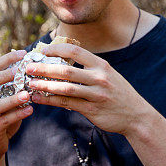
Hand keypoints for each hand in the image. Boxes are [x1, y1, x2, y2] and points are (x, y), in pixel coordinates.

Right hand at [0, 49, 33, 161]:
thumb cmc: (1, 121)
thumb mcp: (6, 103)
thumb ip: (14, 90)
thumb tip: (33, 71)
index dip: (7, 60)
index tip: (23, 53)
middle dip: (3, 75)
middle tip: (20, 71)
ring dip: (13, 99)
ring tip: (27, 94)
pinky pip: (3, 121)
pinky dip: (17, 115)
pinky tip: (30, 110)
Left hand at [25, 43, 152, 135]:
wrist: (136, 116)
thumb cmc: (118, 93)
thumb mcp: (109, 75)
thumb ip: (89, 68)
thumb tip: (63, 61)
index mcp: (102, 65)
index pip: (76, 50)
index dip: (57, 49)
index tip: (42, 51)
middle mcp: (99, 78)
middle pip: (66, 70)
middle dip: (44, 68)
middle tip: (28, 67)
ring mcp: (96, 94)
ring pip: (65, 88)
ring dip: (45, 85)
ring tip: (30, 84)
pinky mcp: (92, 110)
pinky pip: (68, 104)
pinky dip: (51, 101)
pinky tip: (40, 99)